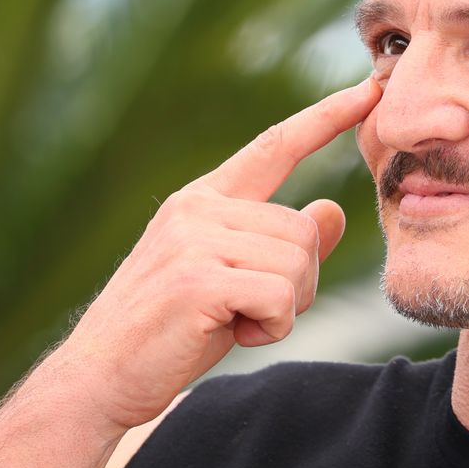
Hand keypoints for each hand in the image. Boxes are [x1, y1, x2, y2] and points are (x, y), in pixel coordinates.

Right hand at [46, 77, 381, 434]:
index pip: (275, 146)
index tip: (369, 88)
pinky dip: (271, 327)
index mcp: (204, 199)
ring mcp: (193, 240)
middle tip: (249, 311)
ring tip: (232, 321)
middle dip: (296, 284)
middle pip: (302, 231)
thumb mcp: (236, 279)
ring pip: (298, 264)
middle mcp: (197, 208)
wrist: (99, 379)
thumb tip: (334, 207)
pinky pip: (281, 298)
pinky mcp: (197, 280)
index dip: (326, 117)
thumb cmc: (170, 331)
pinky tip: (230, 334)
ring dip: (283, 309)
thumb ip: (284, 245)